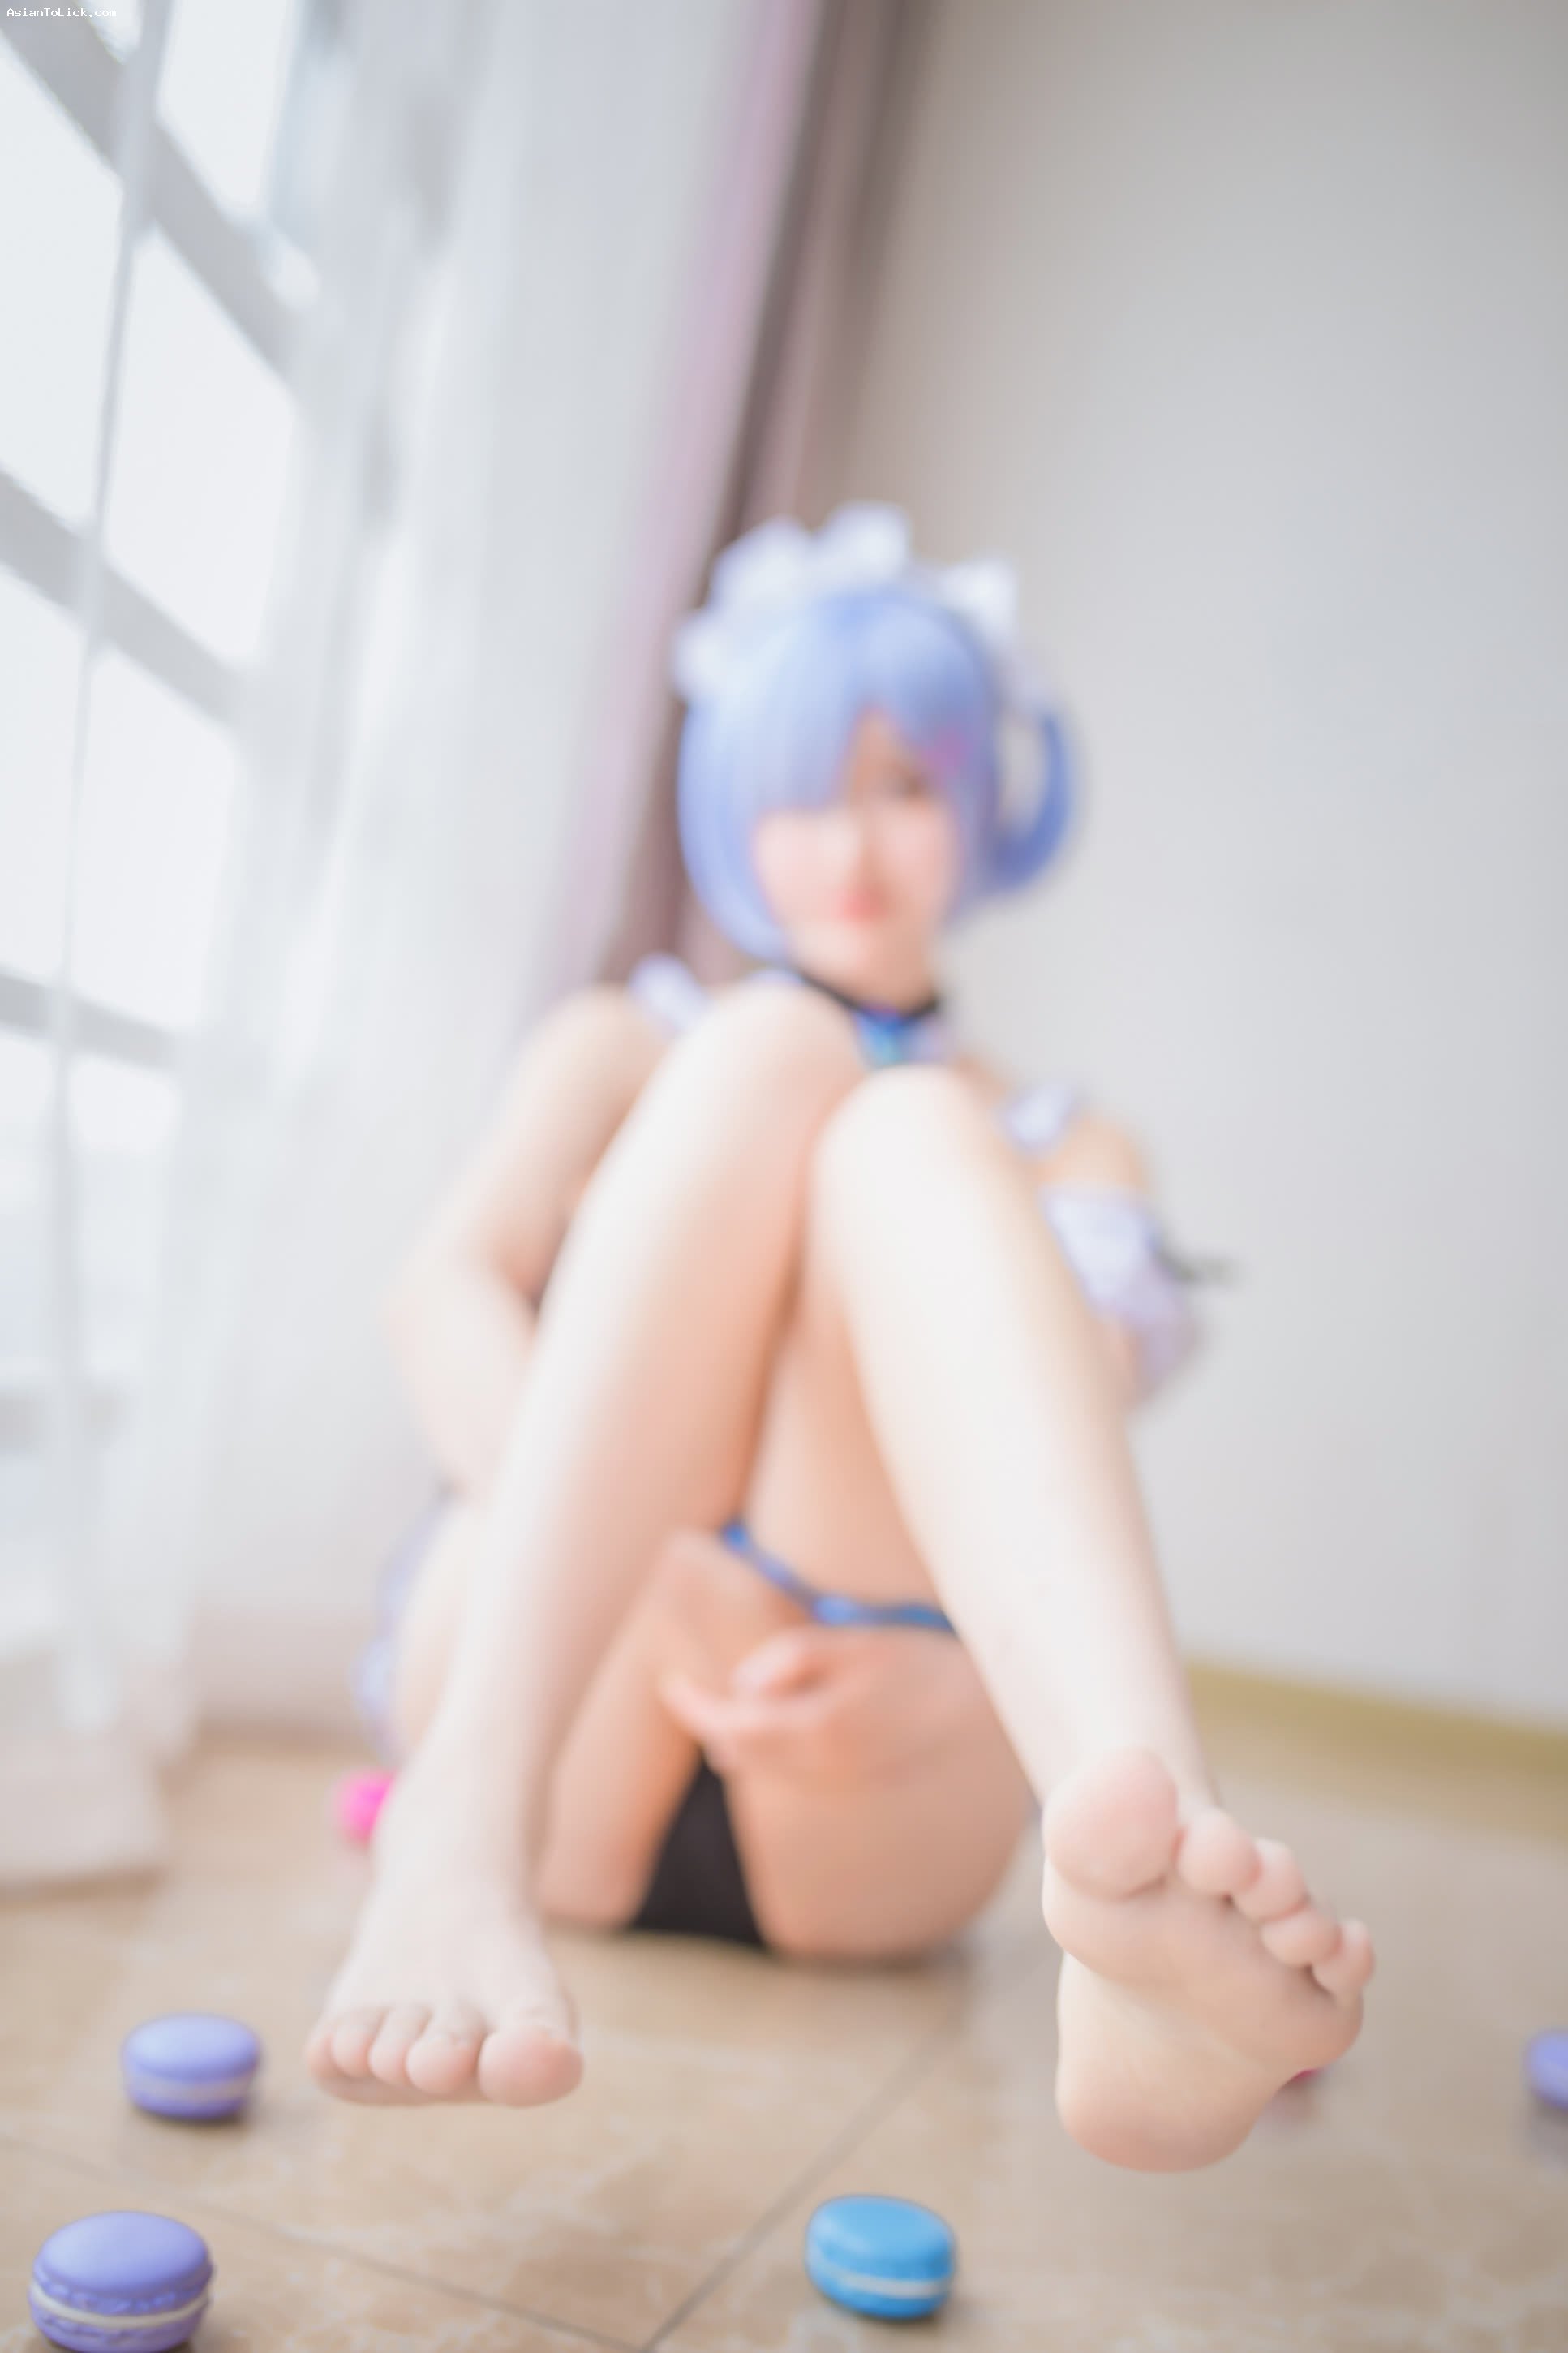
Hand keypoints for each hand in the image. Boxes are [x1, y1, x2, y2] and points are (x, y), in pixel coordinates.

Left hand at [657, 1620, 989, 1786]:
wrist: (970, 1704)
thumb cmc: (911, 1660)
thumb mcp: (854, 1642)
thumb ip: (795, 1658)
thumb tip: (742, 1683)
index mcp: (819, 1729)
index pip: (735, 1728)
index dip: (695, 1708)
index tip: (670, 1681)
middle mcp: (823, 1766)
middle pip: (742, 1753)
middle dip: (707, 1723)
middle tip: (682, 1690)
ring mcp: (836, 1779)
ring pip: (761, 1767)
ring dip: (731, 1740)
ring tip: (711, 1708)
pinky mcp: (848, 1780)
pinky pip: (786, 1772)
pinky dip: (761, 1752)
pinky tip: (757, 1731)